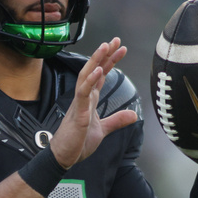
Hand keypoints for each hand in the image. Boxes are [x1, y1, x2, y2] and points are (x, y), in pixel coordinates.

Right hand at [50, 37, 138, 168]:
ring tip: (105, 46)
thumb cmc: (78, 143)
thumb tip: (133, 115)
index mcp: (90, 100)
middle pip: (94, 70)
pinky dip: (90, 81)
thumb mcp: (103, 130)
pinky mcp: (77, 113)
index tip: (120, 48)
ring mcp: (80, 103)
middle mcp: (84, 97)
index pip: (101, 75)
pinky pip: (83, 93)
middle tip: (115, 40)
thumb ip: (117, 121)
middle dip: (104, 54)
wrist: (64, 157)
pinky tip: (98, 70)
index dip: (110, 61)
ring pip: (86, 76)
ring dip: (96, 61)